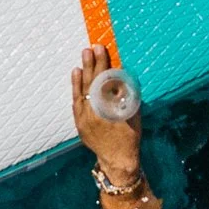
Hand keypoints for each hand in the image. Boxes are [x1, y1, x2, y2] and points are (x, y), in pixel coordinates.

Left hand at [71, 45, 142, 184]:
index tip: (102, 51)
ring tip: (84, 55)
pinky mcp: (79, 122)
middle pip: (92, 84)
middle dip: (92, 64)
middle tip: (93, 48)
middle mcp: (94, 114)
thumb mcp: (133, 115)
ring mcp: (84, 119)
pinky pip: (76, 101)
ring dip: (83, 71)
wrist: (117, 160)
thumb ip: (127, 97)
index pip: (104, 83)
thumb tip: (123, 77)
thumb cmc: (129, 137)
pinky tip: (76, 72)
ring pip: (82, 91)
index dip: (103, 66)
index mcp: (109, 111)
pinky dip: (76, 87)